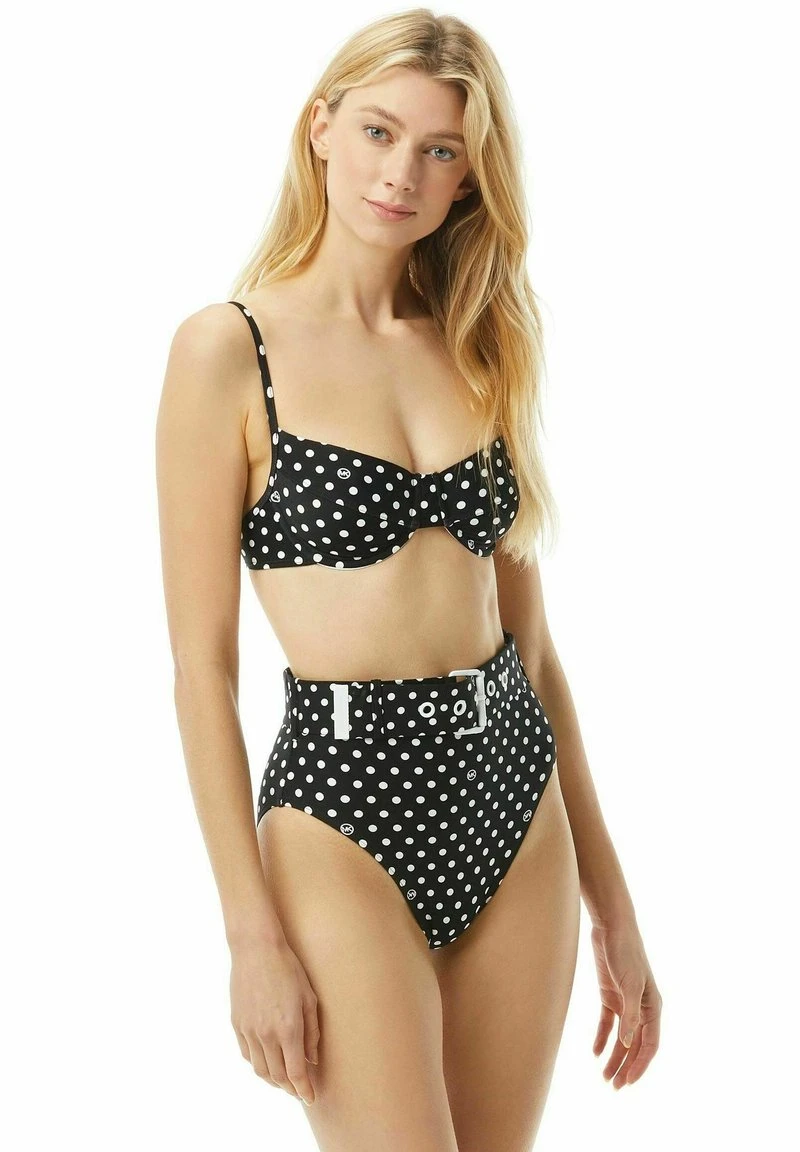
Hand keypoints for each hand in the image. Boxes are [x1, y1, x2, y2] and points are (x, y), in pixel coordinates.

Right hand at [230, 934, 320, 1105]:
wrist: (256, 948)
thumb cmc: (288, 968)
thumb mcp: (309, 998)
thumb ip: (312, 1032)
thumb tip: (312, 1059)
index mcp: (288, 1029)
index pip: (296, 1073)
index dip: (304, 1090)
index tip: (310, 1098)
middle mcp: (266, 1035)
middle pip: (277, 1076)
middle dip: (290, 1088)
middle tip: (299, 1091)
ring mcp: (249, 1030)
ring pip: (260, 1069)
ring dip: (273, 1080)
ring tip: (284, 1081)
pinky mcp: (237, 1024)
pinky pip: (247, 1054)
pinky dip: (257, 1064)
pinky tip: (267, 1062)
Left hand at [590, 919, 661, 1087]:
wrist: (612, 926)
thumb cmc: (625, 952)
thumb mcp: (629, 984)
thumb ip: (629, 1014)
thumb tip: (627, 1043)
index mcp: (652, 1007)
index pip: (650, 1044)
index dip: (640, 1065)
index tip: (627, 1082)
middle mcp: (641, 1007)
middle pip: (635, 1045)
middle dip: (626, 1067)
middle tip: (614, 1087)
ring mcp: (625, 1001)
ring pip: (621, 1038)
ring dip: (614, 1057)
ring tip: (604, 1077)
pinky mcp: (610, 994)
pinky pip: (607, 1023)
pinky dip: (602, 1038)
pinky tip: (595, 1052)